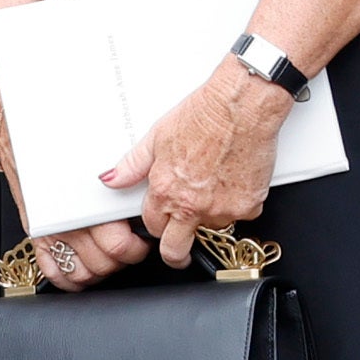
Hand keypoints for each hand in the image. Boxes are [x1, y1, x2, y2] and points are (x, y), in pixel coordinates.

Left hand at [104, 60, 288, 261]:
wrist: (241, 106)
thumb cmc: (204, 115)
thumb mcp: (158, 136)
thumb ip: (133, 165)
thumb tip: (111, 179)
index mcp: (165, 191)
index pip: (153, 228)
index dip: (156, 224)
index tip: (162, 221)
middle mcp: (191, 206)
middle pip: (176, 250)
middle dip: (175, 253)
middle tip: (179, 250)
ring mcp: (220, 210)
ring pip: (211, 228)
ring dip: (210, 216)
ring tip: (214, 185)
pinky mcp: (248, 207)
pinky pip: (240, 216)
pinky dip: (237, 204)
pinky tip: (234, 180)